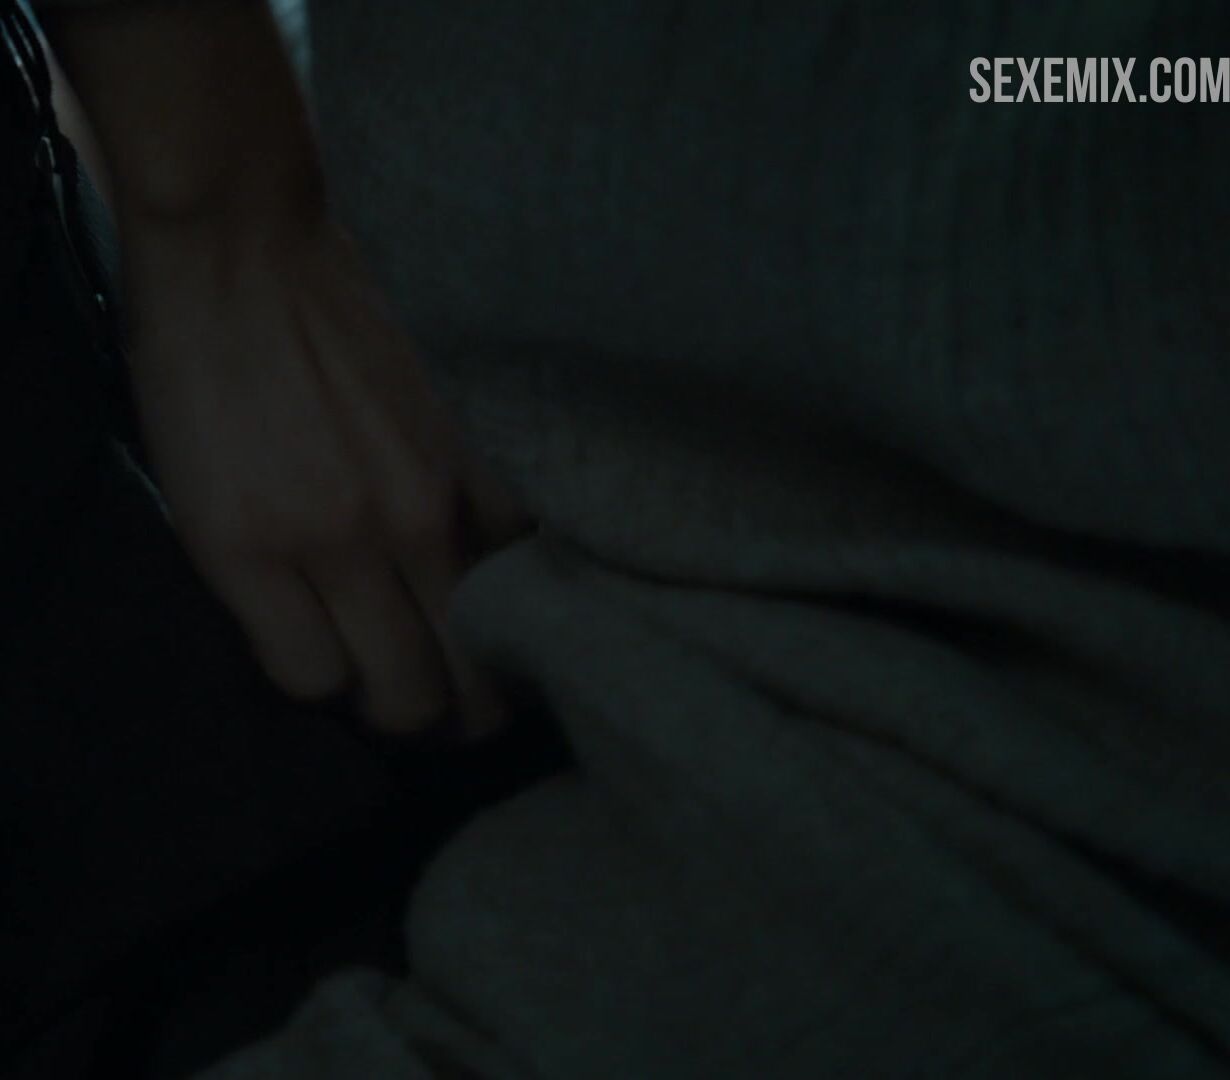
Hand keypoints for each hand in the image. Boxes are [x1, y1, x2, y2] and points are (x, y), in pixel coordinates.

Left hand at [121, 210, 525, 735]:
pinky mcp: (482, 448)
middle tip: (441, 692)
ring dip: (488, 656)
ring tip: (492, 634)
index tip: (361, 668)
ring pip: (486, 643)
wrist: (251, 245)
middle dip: (428, 712)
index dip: (343, 686)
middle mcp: (350, 540)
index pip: (324, 686)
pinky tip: (510, 546)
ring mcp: (428, 495)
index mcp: (256, 553)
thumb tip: (334, 651)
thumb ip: (264, 593)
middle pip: (419, 695)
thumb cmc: (203, 366)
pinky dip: (519, 558)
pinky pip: (524, 547)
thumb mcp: (194, 496)